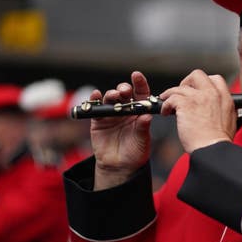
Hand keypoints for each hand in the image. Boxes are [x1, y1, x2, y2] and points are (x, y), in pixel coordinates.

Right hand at [92, 71, 152, 189]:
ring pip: (110, 98)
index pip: (141, 94)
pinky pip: (95, 108)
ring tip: (114, 95)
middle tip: (125, 91)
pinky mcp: (98, 121)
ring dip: (111, 94)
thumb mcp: (143, 141)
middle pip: (124, 93)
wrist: (120, 166)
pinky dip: (94, 100)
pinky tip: (96, 95)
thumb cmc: (136, 152)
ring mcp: (112, 114)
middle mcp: (126, 109)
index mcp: (140, 111)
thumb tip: (146, 116)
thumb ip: (143, 128)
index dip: (139, 83)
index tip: (136, 75)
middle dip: (124, 88)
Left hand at [160, 70, 236, 152]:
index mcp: (225, 98)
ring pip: (180, 87)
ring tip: (167, 103)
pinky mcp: (185, 104)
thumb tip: (215, 108)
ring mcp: (198, 98)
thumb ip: (223, 109)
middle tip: (182, 93)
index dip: (203, 83)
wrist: (213, 149)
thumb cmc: (219, 141)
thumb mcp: (230, 121)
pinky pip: (171, 98)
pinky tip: (166, 112)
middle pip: (197, 75)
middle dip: (186, 82)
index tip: (197, 90)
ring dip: (171, 94)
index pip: (215, 79)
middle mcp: (212, 94)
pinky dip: (165, 105)